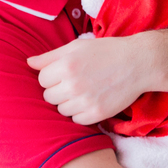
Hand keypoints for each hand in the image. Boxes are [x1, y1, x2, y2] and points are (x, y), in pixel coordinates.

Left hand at [27, 35, 151, 124]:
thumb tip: (29, 63)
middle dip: (58, 90)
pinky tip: (90, 101)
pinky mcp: (97, 114)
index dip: (51, 76)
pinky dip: (80, 113)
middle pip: (48, 96)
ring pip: (61, 110)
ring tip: (83, 91)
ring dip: (68, 103)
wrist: (138, 63)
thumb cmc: (106, 52)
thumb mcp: (76, 47)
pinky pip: (76, 120)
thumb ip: (50, 56)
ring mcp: (85, 101)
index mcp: (66, 65)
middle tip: (74, 82)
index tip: (63, 73)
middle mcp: (74, 84)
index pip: (41, 80)